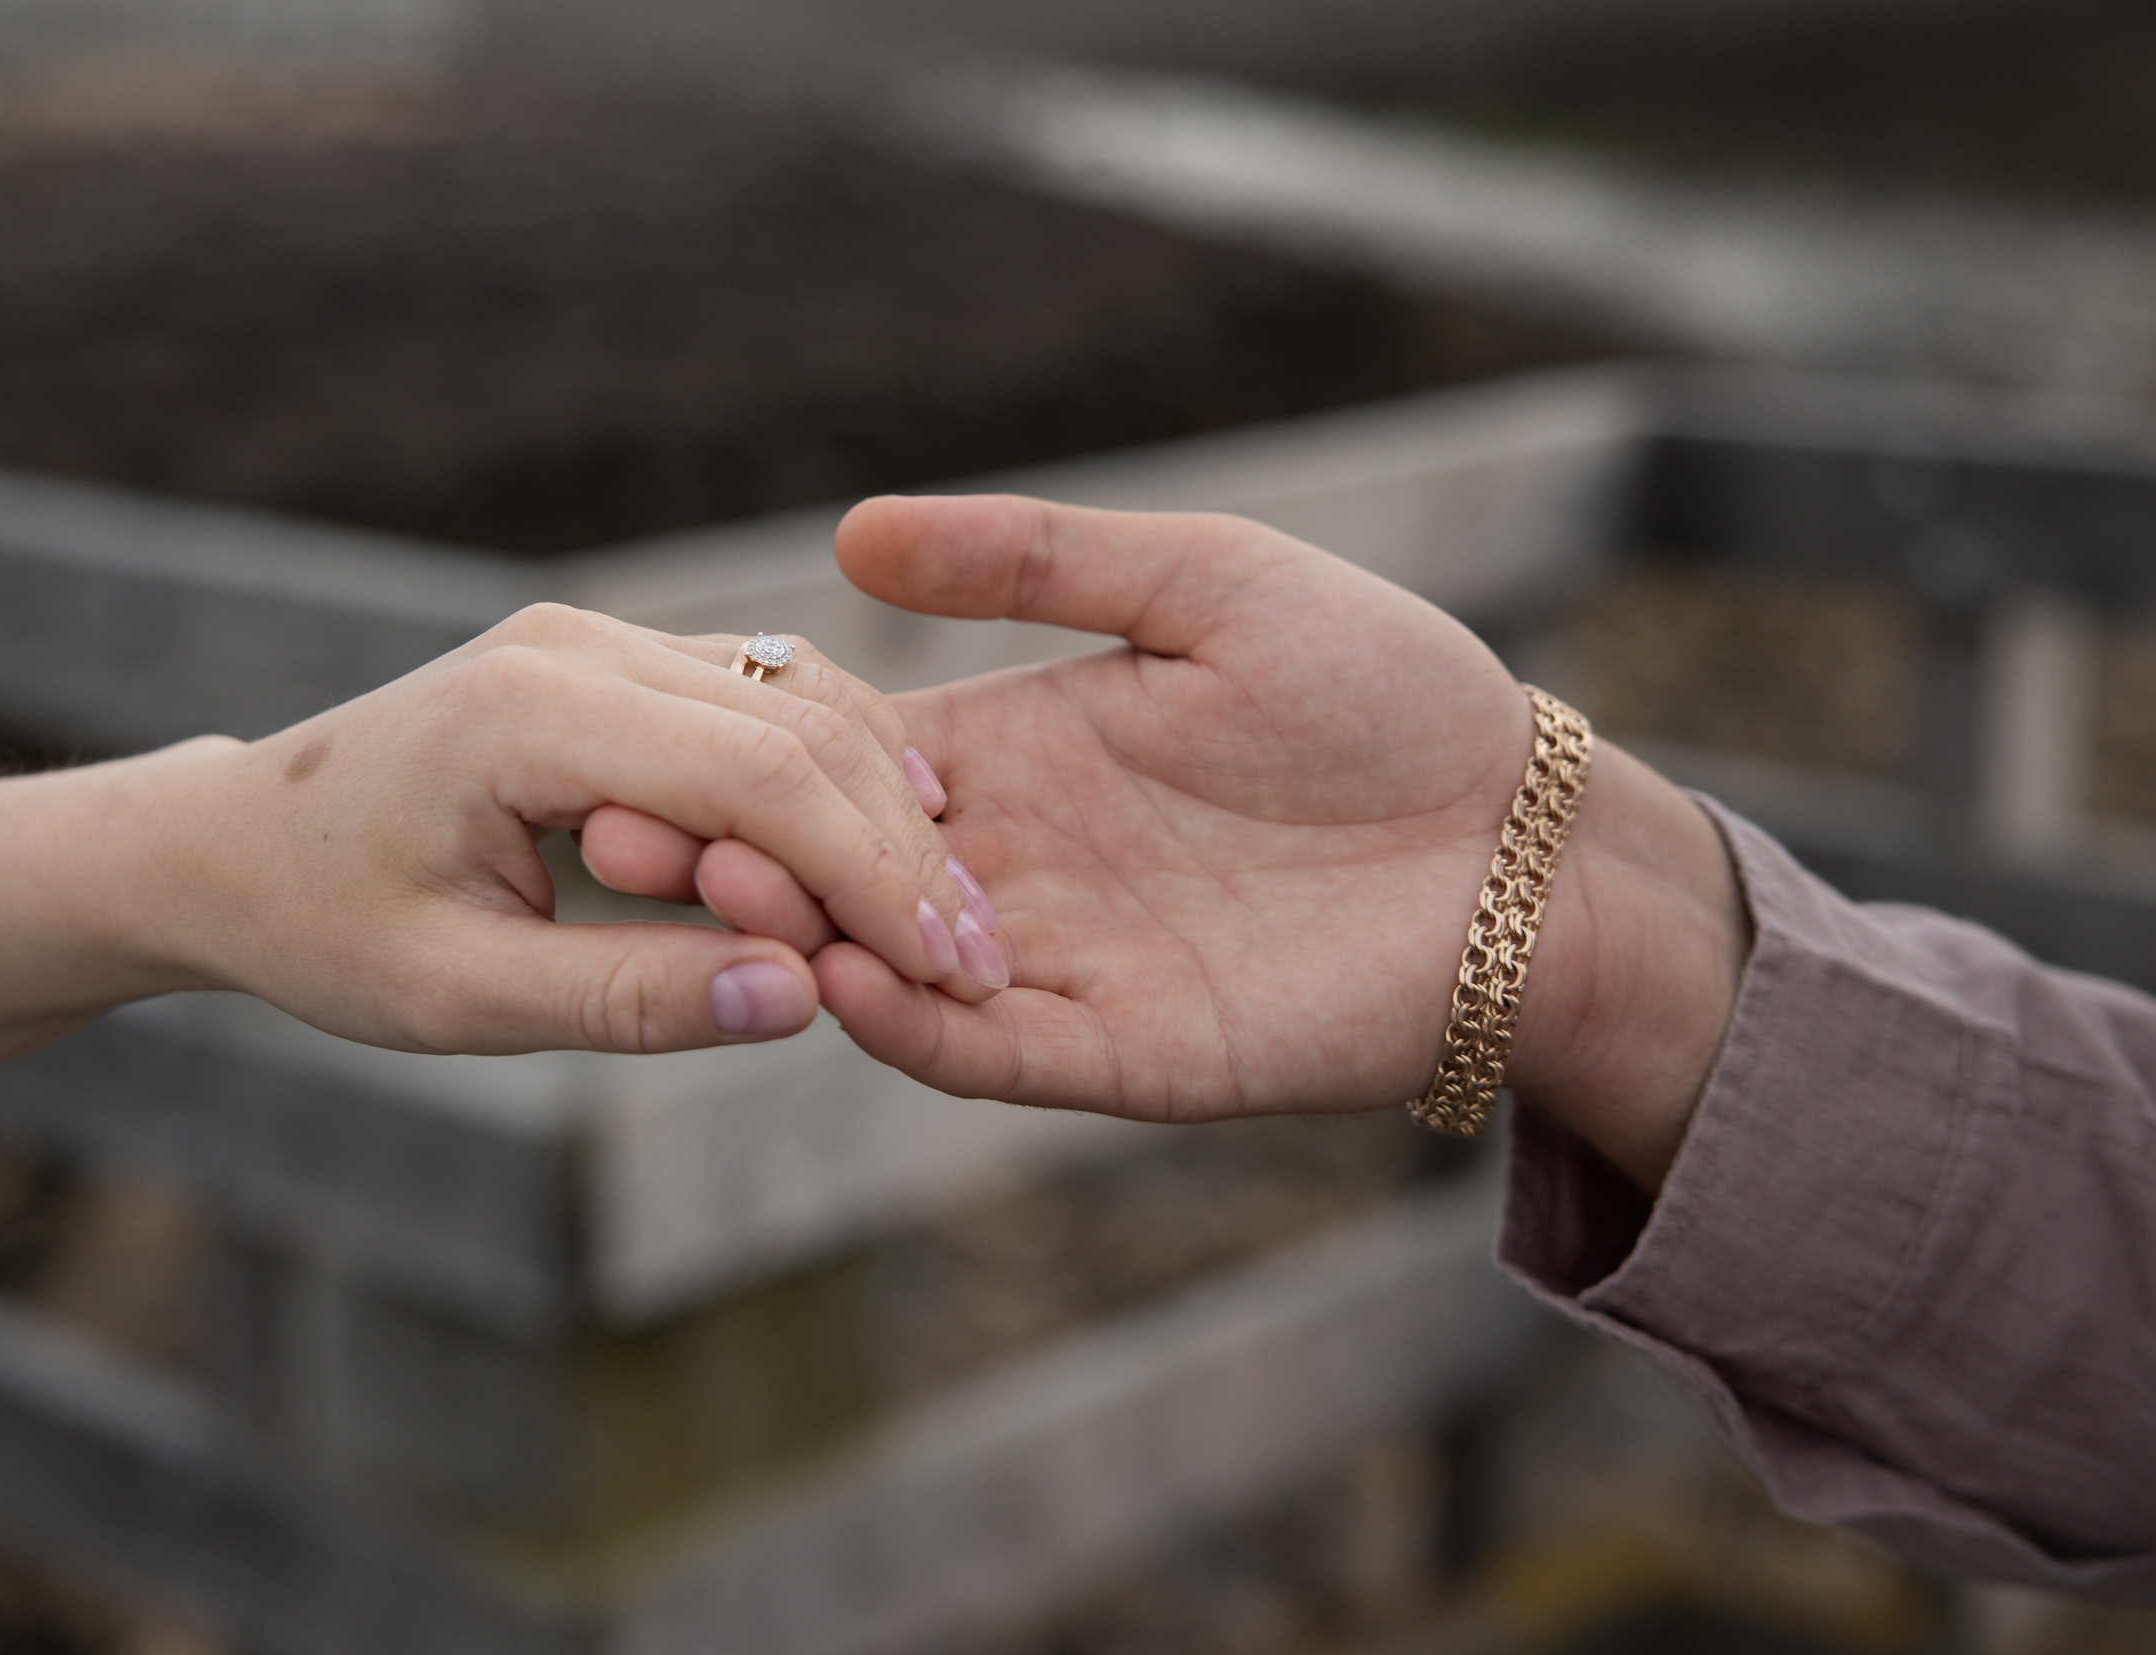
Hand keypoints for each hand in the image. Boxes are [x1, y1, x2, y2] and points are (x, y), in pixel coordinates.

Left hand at [151, 604, 996, 1055]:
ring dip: (883, 806)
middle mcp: (576, 643)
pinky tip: (885, 855)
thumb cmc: (325, 929)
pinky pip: (760, 701)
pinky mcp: (614, 661)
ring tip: (945, 924)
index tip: (952, 974)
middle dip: (902, 847)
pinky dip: (834, 775)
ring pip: (799, 697)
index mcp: (531, 711)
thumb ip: (628, 999)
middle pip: (801, 724)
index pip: (758, 776)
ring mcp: (598, 637)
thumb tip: (800, 1001)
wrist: (233, 845)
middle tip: (978, 963)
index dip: (872, 877)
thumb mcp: (459, 999)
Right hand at [618, 498, 1749, 1188]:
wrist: (1523, 840)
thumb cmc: (1384, 690)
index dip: (749, 752)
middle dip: (734, 857)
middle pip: (838, 870)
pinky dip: (915, 1032)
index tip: (647, 732)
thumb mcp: (1205, 581)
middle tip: (633, 829)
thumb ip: (1039, 558)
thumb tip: (852, 533)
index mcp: (1017, 749)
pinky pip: (991, 1053)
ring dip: (802, 943)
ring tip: (719, 898)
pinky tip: (852, 987)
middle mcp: (1015, 863)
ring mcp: (1061, 964)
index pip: (843, 759)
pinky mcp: (1124, 1055)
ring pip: (890, 968)